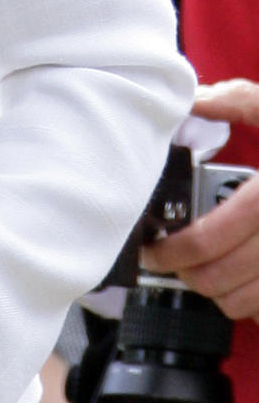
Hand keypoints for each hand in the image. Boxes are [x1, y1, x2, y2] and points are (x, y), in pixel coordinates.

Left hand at [143, 80, 258, 319]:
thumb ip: (239, 102)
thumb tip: (195, 100)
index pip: (212, 237)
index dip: (175, 250)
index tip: (153, 248)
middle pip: (222, 277)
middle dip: (186, 273)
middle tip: (170, 259)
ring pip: (244, 302)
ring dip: (217, 292)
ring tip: (203, 267)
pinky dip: (251, 303)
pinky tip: (244, 277)